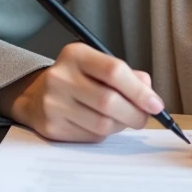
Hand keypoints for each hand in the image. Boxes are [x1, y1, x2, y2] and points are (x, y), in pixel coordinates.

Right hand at [0, 42, 165, 142]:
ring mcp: (53, 103)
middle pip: (109, 101)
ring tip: (123, 120)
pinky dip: (104, 134)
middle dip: (135, 113)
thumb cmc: (77, 79)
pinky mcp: (52, 127)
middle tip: (145, 117)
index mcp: (75, 54)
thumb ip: (127, 76)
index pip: (113, 71)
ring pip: (102, 123)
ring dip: (121, 125)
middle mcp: (60, 77)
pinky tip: (101, 124)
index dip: (139, 90)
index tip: (155, 103)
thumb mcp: (98, 66)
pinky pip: (91, 136)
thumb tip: (149, 94)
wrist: (36, 96)